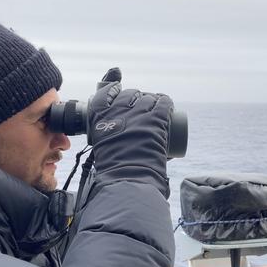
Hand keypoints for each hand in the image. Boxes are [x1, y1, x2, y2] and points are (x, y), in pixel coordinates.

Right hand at [87, 73, 172, 197]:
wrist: (128, 176)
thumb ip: (105, 141)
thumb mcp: (100, 148)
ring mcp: (138, 113)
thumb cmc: (113, 167)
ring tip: (154, 105)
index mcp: (100, 116)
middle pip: (128, 94)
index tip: (116, 90)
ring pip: (147, 98)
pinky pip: (163, 103)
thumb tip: (114, 141)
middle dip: (134, 96)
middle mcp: (118, 110)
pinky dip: (165, 101)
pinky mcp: (156, 118)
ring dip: (151, 99)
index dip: (112, 90)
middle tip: (138, 105)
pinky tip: (166, 103)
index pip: (104, 94)